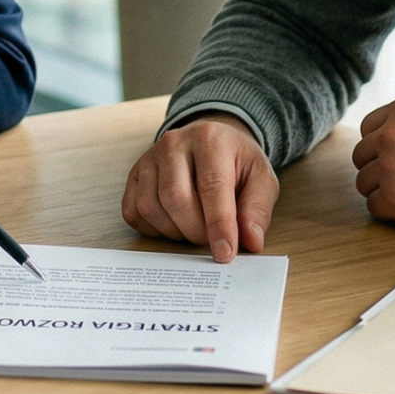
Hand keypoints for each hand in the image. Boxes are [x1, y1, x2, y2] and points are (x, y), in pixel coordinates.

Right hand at [121, 112, 279, 263]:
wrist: (210, 141)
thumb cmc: (236, 162)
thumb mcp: (261, 178)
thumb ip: (257, 209)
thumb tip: (251, 241)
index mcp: (210, 140)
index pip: (211, 186)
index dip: (218, 225)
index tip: (225, 253)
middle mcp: (174, 144)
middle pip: (175, 198)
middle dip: (195, 231)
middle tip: (211, 239)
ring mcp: (149, 158)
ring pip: (151, 206)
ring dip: (174, 231)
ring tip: (194, 228)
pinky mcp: (134, 174)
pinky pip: (133, 211)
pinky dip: (152, 228)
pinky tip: (173, 224)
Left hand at [351, 96, 394, 236]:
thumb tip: (383, 139)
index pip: (368, 129)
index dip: (380, 146)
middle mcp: (391, 134)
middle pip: (362, 156)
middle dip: (377, 169)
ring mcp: (389, 167)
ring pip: (364, 183)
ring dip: (382, 191)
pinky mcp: (394, 198)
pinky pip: (374, 207)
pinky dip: (389, 211)